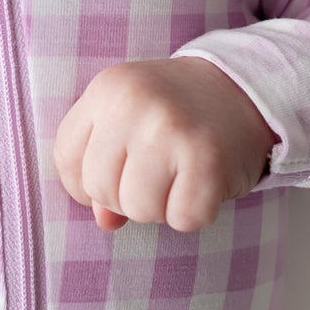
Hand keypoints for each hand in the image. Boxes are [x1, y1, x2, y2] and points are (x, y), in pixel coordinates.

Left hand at [53, 56, 278, 233]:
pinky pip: (183, 218)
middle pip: (100, 190)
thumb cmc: (175, 110)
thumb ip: (102, 165)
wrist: (243, 89)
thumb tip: (104, 220)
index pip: (66, 160)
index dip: (82, 185)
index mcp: (107, 89)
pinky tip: (202, 184)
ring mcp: (171, 131)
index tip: (110, 180)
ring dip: (160, 207)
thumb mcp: (128, 120)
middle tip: (154, 175)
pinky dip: (193, 212)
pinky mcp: (208, 160)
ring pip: (139, 209)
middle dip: (124, 197)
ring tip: (178, 178)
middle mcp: (134, 105)